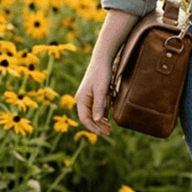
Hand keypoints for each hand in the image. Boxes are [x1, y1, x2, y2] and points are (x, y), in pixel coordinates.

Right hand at [73, 9, 139, 137]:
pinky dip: (101, 115)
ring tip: (109, 128)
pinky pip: (95, 109)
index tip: (103, 133)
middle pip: (88, 119)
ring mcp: (87, 98)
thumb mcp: (101, 89)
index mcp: (81, 99)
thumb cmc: (101, 73)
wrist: (102, 59)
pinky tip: (108, 119)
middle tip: (109, 133)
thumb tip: (96, 120)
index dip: (93, 128)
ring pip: (92, 115)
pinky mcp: (93, 95)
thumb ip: (99, 104)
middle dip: (97, 127)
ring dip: (99, 123)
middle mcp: (82, 100)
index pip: (84, 119)